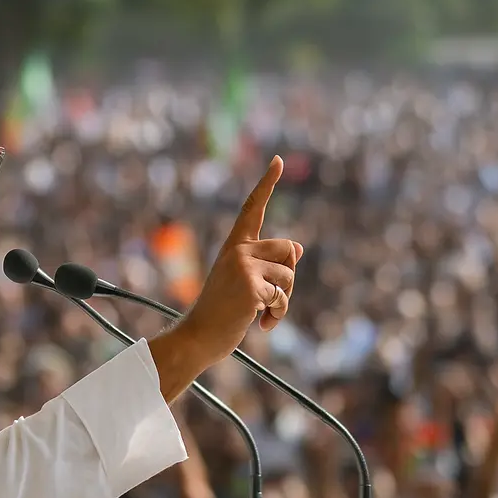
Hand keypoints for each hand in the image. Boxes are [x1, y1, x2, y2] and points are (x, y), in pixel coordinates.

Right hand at [180, 156, 302, 365]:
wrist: (198, 336)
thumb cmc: (222, 312)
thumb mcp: (246, 282)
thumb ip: (268, 265)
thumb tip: (299, 249)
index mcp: (234, 246)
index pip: (252, 208)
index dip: (267, 183)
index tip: (278, 160)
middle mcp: (238, 250)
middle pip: (288, 249)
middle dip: (288, 276)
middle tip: (270, 298)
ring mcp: (243, 266)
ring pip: (290, 275)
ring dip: (284, 299)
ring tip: (262, 313)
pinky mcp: (250, 286)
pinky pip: (283, 297)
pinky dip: (277, 314)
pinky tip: (262, 326)